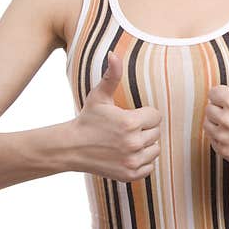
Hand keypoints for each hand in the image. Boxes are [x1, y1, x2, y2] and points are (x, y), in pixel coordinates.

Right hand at [69, 50, 161, 181]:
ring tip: (127, 141)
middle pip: (156, 133)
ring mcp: (132, 161)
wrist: (71, 148)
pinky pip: (149, 167)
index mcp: (130, 123)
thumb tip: (114, 53)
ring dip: (145, 145)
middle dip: (144, 129)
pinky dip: (142, 161)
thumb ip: (112, 75)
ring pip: (155, 150)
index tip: (131, 116)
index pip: (156, 116)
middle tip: (126, 129)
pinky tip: (128, 154)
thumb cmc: (88, 119)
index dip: (145, 114)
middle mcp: (133, 144)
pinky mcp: (129, 175)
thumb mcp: (99, 96)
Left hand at [202, 39, 228, 163]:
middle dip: (221, 108)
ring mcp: (226, 139)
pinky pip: (213, 141)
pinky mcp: (226, 153)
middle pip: (209, 109)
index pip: (213, 93)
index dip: (225, 95)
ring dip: (218, 123)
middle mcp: (227, 121)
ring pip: (208, 125)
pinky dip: (221, 138)